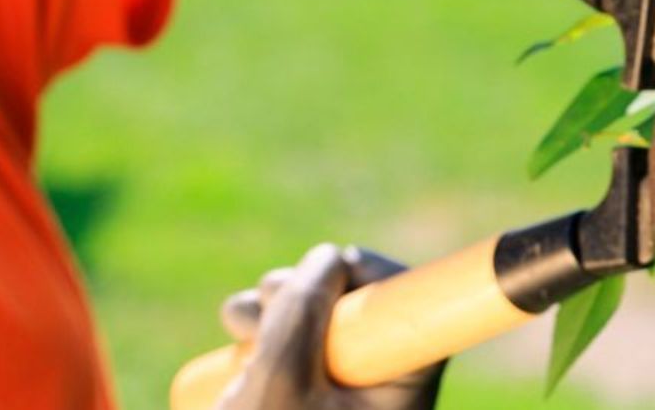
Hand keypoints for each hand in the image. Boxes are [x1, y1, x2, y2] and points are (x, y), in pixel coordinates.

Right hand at [216, 244, 443, 409]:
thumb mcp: (279, 382)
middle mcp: (383, 400)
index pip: (418, 316)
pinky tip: (236, 341)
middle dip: (310, 291)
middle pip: (365, 316)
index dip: (377, 278)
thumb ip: (303, 312)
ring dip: (278, 310)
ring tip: (238, 325)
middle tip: (263, 300)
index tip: (336, 266)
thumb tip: (327, 258)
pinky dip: (266, 338)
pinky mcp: (308, 407)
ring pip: (324, 331)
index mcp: (402, 396)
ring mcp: (344, 406)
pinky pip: (297, 356)